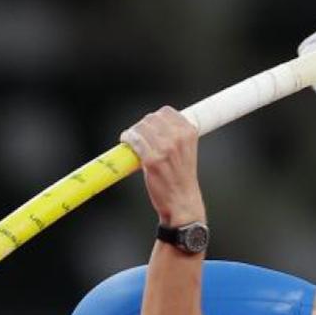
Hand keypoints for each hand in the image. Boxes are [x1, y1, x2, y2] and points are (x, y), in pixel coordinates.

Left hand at [121, 107, 204, 224]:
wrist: (182, 202)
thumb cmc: (182, 179)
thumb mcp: (187, 151)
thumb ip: (176, 136)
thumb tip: (154, 125)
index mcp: (189, 133)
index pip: (167, 112)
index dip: (155, 118)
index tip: (150, 126)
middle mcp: (178, 138)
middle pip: (151, 118)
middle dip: (142, 125)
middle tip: (138, 135)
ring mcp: (165, 149)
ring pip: (141, 127)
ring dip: (133, 132)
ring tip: (131, 139)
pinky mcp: (152, 160)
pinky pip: (134, 140)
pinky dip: (128, 139)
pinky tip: (126, 142)